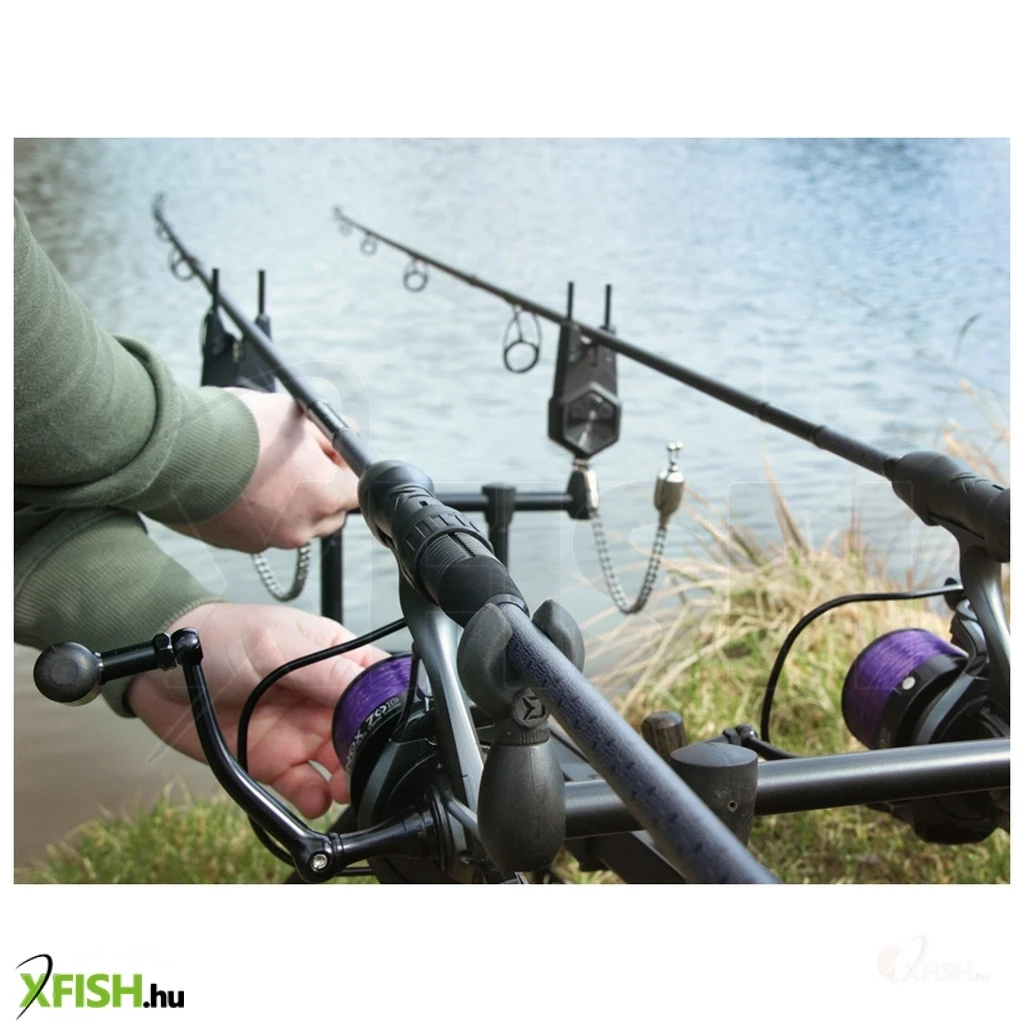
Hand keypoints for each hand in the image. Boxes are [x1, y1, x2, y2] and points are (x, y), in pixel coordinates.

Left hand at [126, 603, 387, 816]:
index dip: (387, 707)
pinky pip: (305, 785)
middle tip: (363, 768)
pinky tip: (314, 798)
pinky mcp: (275, 760)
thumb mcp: (275, 645)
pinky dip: (314, 798)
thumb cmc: (218, 638)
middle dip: (369, 752)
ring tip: (341, 788)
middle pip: (364, 730)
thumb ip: (324, 671)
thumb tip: (371, 691)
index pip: (375, 683)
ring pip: (340, 763)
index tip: (387, 729)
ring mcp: (300, 729)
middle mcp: (322, 696)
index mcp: (333, 657)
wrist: (159, 670)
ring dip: (348, 779)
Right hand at [170, 389, 358, 552]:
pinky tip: (238, 485)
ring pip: (295, 524)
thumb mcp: (294, 413)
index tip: (327, 453)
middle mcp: (302, 527)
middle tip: (297, 460)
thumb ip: (328, 431)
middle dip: (320, 489)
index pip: (354, 489)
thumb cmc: (237, 426)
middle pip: (329, 512)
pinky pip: (262, 531)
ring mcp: (269, 541)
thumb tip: (348, 434)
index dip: (342, 467)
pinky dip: (257, 512)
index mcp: (324, 495)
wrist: (173, 449)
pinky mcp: (238, 545)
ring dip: (288, 503)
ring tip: (260, 469)